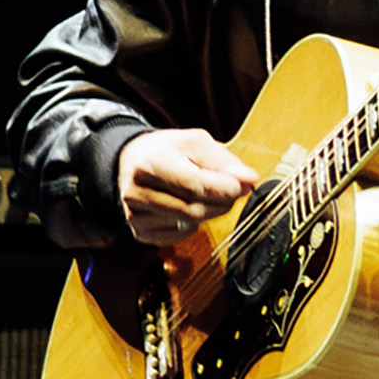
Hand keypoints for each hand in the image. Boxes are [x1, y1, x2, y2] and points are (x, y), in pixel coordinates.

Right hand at [118, 127, 252, 246]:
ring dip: (208, 212)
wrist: (131, 162)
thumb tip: (248, 179)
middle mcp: (137, 192)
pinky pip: (180, 236)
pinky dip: (192, 224)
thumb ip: (223, 161)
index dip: (224, 188)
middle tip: (232, 190)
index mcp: (150, 163)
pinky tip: (184, 206)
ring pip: (190, 224)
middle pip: (194, 209)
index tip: (242, 184)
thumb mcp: (194, 143)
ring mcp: (136, 216)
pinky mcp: (141, 233)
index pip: (194, 185)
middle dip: (221, 202)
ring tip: (205, 195)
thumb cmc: (166, 150)